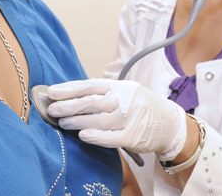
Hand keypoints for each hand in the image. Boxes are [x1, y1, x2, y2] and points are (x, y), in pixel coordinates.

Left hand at [47, 78, 186, 160]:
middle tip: (52, 109)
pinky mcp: (133, 136)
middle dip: (69, 105)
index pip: (90, 85)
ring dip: (77, 121)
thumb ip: (103, 92)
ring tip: (63, 123)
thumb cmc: (140, 106)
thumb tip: (71, 95)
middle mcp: (124, 99)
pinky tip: (82, 135)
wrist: (169, 123)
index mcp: (120, 86)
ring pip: (98, 120)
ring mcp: (130, 118)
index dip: (69, 89)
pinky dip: (95, 136)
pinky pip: (111, 137)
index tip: (52, 92)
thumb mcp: (125, 91)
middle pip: (91, 101)